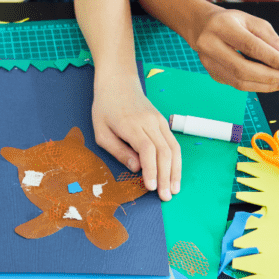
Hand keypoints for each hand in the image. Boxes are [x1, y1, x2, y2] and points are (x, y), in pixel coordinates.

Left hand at [92, 76, 180, 200]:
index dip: (151, 170)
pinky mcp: (162, 121)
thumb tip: (136, 168)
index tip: (151, 187)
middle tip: (166, 196)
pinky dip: (176, 160)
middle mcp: (149, 122)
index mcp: (131, 125)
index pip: (147, 150)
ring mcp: (158, 121)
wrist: (118, 82)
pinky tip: (175, 174)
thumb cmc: (105, 108)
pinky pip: (173, 143)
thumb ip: (118, 151)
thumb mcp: (101, 131)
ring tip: (174, 189)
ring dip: (175, 170)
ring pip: (173, 148)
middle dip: (166, 176)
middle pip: (163, 151)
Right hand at [190, 9, 278, 91]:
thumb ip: (272, 40)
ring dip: (266, 85)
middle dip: (270, 76)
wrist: (203, 27)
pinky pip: (237, 85)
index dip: (273, 59)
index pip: (250, 46)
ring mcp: (208, 63)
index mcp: (222, 27)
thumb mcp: (253, 22)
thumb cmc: (231, 22)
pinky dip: (257, 86)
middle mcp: (210, 45)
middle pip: (243, 69)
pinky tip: (271, 82)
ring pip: (240, 81)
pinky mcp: (212, 74)